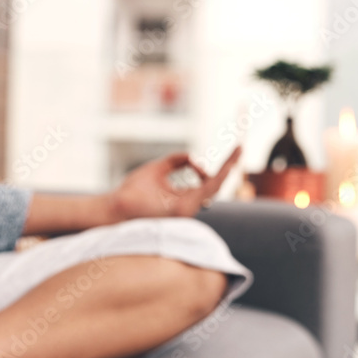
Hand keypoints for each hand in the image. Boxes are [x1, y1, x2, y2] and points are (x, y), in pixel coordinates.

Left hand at [108, 146, 241, 220]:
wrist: (115, 205)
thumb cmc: (132, 190)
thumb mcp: (157, 168)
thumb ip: (177, 161)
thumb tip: (196, 158)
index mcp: (183, 199)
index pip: (206, 183)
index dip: (220, 167)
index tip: (233, 151)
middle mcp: (189, 207)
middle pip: (216, 184)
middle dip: (229, 166)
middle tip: (241, 146)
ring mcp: (188, 210)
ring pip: (215, 186)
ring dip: (227, 168)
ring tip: (237, 150)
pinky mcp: (184, 210)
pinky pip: (207, 190)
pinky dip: (219, 175)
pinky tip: (227, 163)